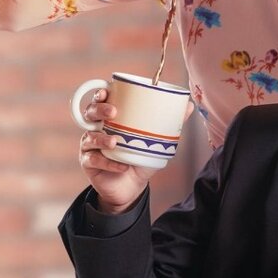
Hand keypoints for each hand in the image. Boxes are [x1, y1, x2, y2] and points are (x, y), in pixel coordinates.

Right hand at [78, 88, 194, 213]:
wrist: (133, 186)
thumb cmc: (141, 156)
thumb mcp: (157, 139)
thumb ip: (170, 122)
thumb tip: (189, 105)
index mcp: (111, 117)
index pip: (101, 99)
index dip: (101, 93)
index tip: (108, 91)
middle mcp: (97, 127)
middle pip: (90, 112)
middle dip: (99, 109)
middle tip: (113, 112)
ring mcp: (90, 145)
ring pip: (89, 136)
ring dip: (101, 138)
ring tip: (115, 142)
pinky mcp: (88, 163)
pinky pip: (93, 159)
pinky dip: (108, 162)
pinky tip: (121, 165)